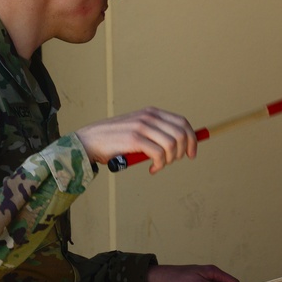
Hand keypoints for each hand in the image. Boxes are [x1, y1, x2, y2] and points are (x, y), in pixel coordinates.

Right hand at [76, 107, 196, 173]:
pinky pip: (159, 154)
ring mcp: (142, 127)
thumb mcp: (138, 130)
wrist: (89, 141)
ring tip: (159, 165)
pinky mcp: (134, 139)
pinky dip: (159, 165)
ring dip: (170, 160)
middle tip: (173, 162)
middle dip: (183, 151)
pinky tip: (152, 168)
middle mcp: (149, 117)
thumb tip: (178, 145)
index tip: (192, 153)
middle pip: (181, 133)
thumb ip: (155, 133)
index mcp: (152, 113)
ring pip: (172, 145)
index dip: (192, 138)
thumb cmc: (114, 140)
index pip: (182, 122)